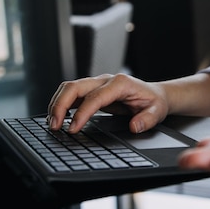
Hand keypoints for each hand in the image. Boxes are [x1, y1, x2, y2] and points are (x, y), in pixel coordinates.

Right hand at [47, 74, 168, 133]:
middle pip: (75, 86)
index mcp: (120, 84)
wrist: (155, 94)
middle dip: (60, 105)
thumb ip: (147, 120)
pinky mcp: (92, 90)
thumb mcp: (157, 112)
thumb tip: (134, 126)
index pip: (94, 97)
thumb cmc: (154, 102)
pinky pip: (72, 94)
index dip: (81, 113)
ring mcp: (97, 83)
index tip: (73, 129)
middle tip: (54, 125)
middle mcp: (106, 80)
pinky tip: (58, 117)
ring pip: (69, 88)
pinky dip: (62, 104)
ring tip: (52, 123)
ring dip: (57, 104)